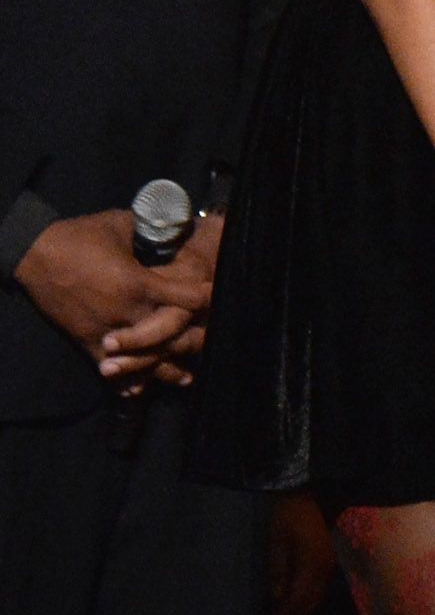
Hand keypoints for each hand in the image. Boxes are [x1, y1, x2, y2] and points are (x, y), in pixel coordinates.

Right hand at [13, 209, 209, 389]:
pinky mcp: (84, 339)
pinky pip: (107, 367)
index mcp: (139, 283)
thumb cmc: (81, 235)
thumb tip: (170, 231)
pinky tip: (138, 390)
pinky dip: (124, 380)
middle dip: (191, 341)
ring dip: (164, 370)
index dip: (204, 297)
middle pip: (168, 335)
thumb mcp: (122, 225)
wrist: (35, 253)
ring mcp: (105, 329)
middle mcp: (126, 311)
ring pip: (142, 358)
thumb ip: (150, 233)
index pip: (184, 298)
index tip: (219, 297)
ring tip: (186, 379)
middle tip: (210, 344)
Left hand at [264, 494, 337, 614]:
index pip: (295, 603)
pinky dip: (307, 602)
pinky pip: (320, 588)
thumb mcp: (277, 538)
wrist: (319, 488)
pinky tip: (296, 606)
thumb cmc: (293, 512)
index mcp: (312, 566)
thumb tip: (276, 598)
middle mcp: (325, 570)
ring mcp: (331, 565)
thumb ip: (278, 569)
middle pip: (309, 605)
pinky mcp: (331, 559)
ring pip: (317, 598)